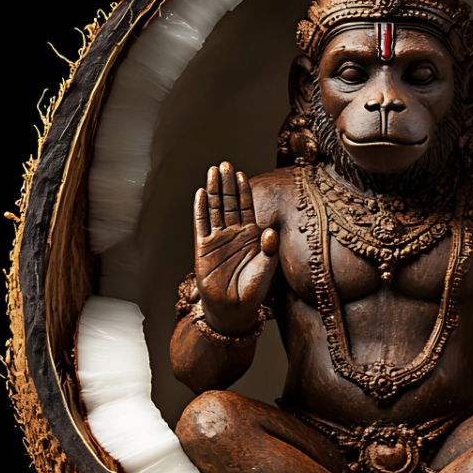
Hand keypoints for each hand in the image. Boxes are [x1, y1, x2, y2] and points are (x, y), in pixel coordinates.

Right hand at [193, 162, 278, 328]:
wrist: (233, 308)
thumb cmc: (252, 290)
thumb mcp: (266, 269)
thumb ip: (269, 250)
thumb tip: (271, 231)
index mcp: (250, 235)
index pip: (246, 207)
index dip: (243, 190)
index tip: (241, 174)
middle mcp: (233, 233)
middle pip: (229, 202)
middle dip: (227, 183)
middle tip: (224, 164)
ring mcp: (217, 239)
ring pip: (215, 209)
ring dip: (214, 190)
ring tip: (213, 172)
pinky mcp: (203, 247)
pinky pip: (201, 224)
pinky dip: (201, 209)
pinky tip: (201, 194)